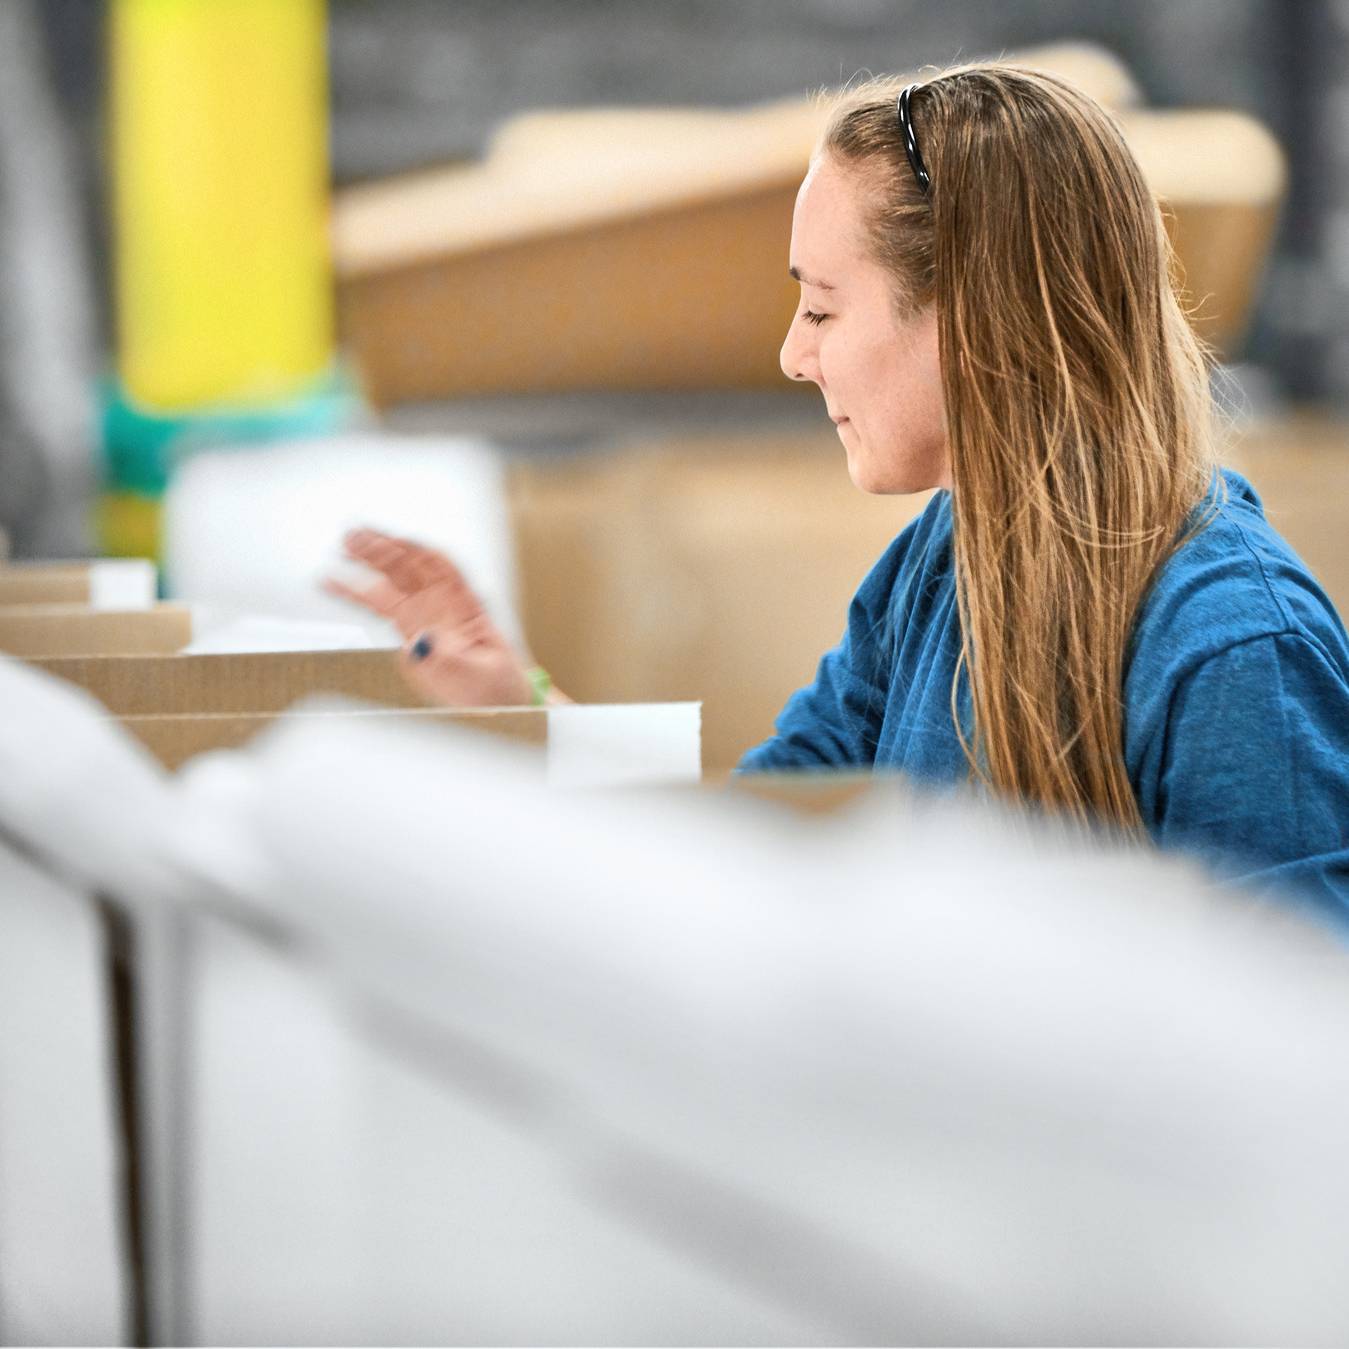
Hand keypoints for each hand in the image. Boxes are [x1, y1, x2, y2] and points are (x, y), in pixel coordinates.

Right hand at [324, 528, 533, 706]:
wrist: (495, 701)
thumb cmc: (493, 685)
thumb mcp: (478, 675)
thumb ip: (448, 660)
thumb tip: (419, 644)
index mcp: (466, 606)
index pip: (441, 568)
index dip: (418, 552)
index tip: (395, 542)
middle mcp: (443, 604)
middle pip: (411, 567)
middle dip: (385, 550)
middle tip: (356, 537)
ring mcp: (424, 614)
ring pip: (394, 579)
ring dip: (371, 560)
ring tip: (344, 544)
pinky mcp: (408, 628)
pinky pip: (380, 604)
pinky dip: (357, 592)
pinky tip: (334, 582)